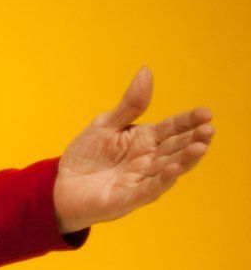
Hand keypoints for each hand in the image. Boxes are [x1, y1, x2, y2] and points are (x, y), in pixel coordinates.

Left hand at [54, 67, 213, 234]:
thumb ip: (130, 104)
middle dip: (194, 139)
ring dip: (185, 159)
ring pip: (168, 169)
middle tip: (209, 129)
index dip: (189, 121)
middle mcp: (148, 161)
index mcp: (145, 140)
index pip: (172, 128)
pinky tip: (173, 169)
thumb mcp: (106, 124)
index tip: (206, 113)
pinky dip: (161, 180)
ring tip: (201, 146)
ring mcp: (140, 181)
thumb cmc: (87, 156)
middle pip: (176, 148)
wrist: (60, 186)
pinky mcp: (127, 199)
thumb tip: (146, 70)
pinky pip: (147, 189)